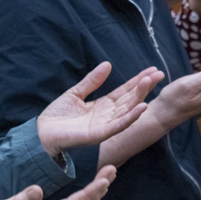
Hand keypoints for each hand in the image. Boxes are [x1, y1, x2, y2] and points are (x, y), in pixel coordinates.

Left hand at [36, 62, 159, 155]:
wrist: (42, 132)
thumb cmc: (57, 116)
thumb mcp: (76, 93)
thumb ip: (91, 81)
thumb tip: (107, 64)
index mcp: (103, 106)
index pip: (125, 91)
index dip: (137, 81)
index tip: (152, 69)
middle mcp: (107, 116)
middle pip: (130, 99)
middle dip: (144, 86)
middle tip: (159, 73)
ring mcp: (105, 126)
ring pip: (127, 110)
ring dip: (140, 97)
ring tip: (150, 82)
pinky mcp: (99, 135)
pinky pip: (118, 125)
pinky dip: (131, 117)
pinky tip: (142, 106)